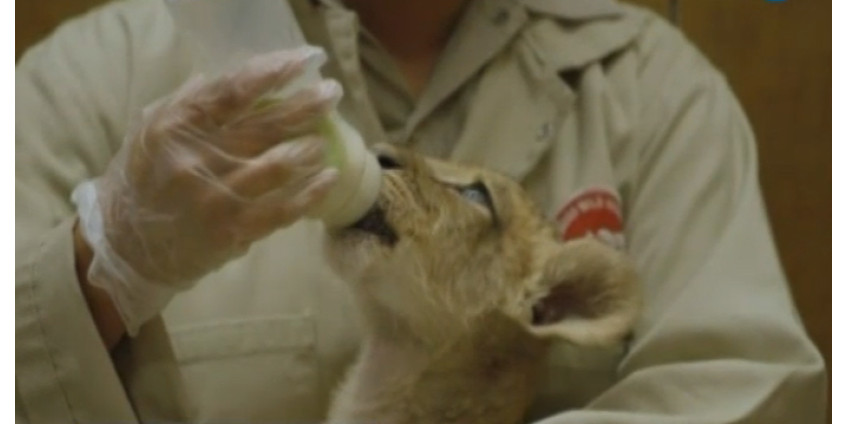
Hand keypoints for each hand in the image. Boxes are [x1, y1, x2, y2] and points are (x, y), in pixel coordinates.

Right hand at [72, 47, 339, 333]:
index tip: (302, 61)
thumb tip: (230, 76)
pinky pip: (283, 209)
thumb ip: (189, 103)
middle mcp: (197, 159)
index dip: (273, 72)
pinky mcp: (234, 231)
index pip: (232, 91)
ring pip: (280, 166)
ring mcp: (217, 197)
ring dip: (310, 149)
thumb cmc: (146, 180)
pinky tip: (330, 177)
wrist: (127, 245)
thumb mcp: (152, 133)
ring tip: (322, 141)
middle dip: (307, 105)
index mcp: (176, 127)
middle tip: (331, 93)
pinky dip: (312, 192)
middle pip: (265, 124)